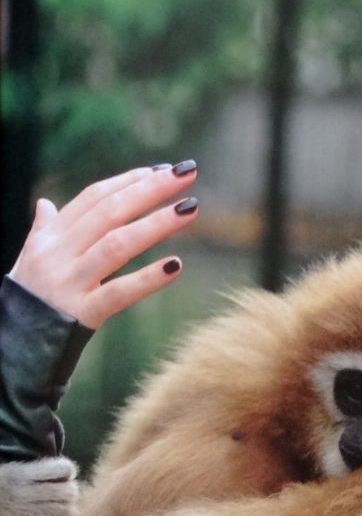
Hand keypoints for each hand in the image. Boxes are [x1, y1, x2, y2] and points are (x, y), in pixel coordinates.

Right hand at [10, 162, 198, 327]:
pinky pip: (119, 293)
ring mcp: (70, 283)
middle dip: (150, 189)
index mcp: (50, 237)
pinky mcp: (82, 313)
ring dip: (156, 224)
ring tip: (189, 209)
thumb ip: (43, 230)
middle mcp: (58, 254)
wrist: (12, 346)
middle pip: (109, 212)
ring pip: (116, 245)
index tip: (163, 170)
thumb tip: (45, 203)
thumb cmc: (29, 300)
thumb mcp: (30, 260)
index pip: (94, 198)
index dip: (129, 181)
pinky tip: (176, 265)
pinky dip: (148, 279)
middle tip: (187, 173)